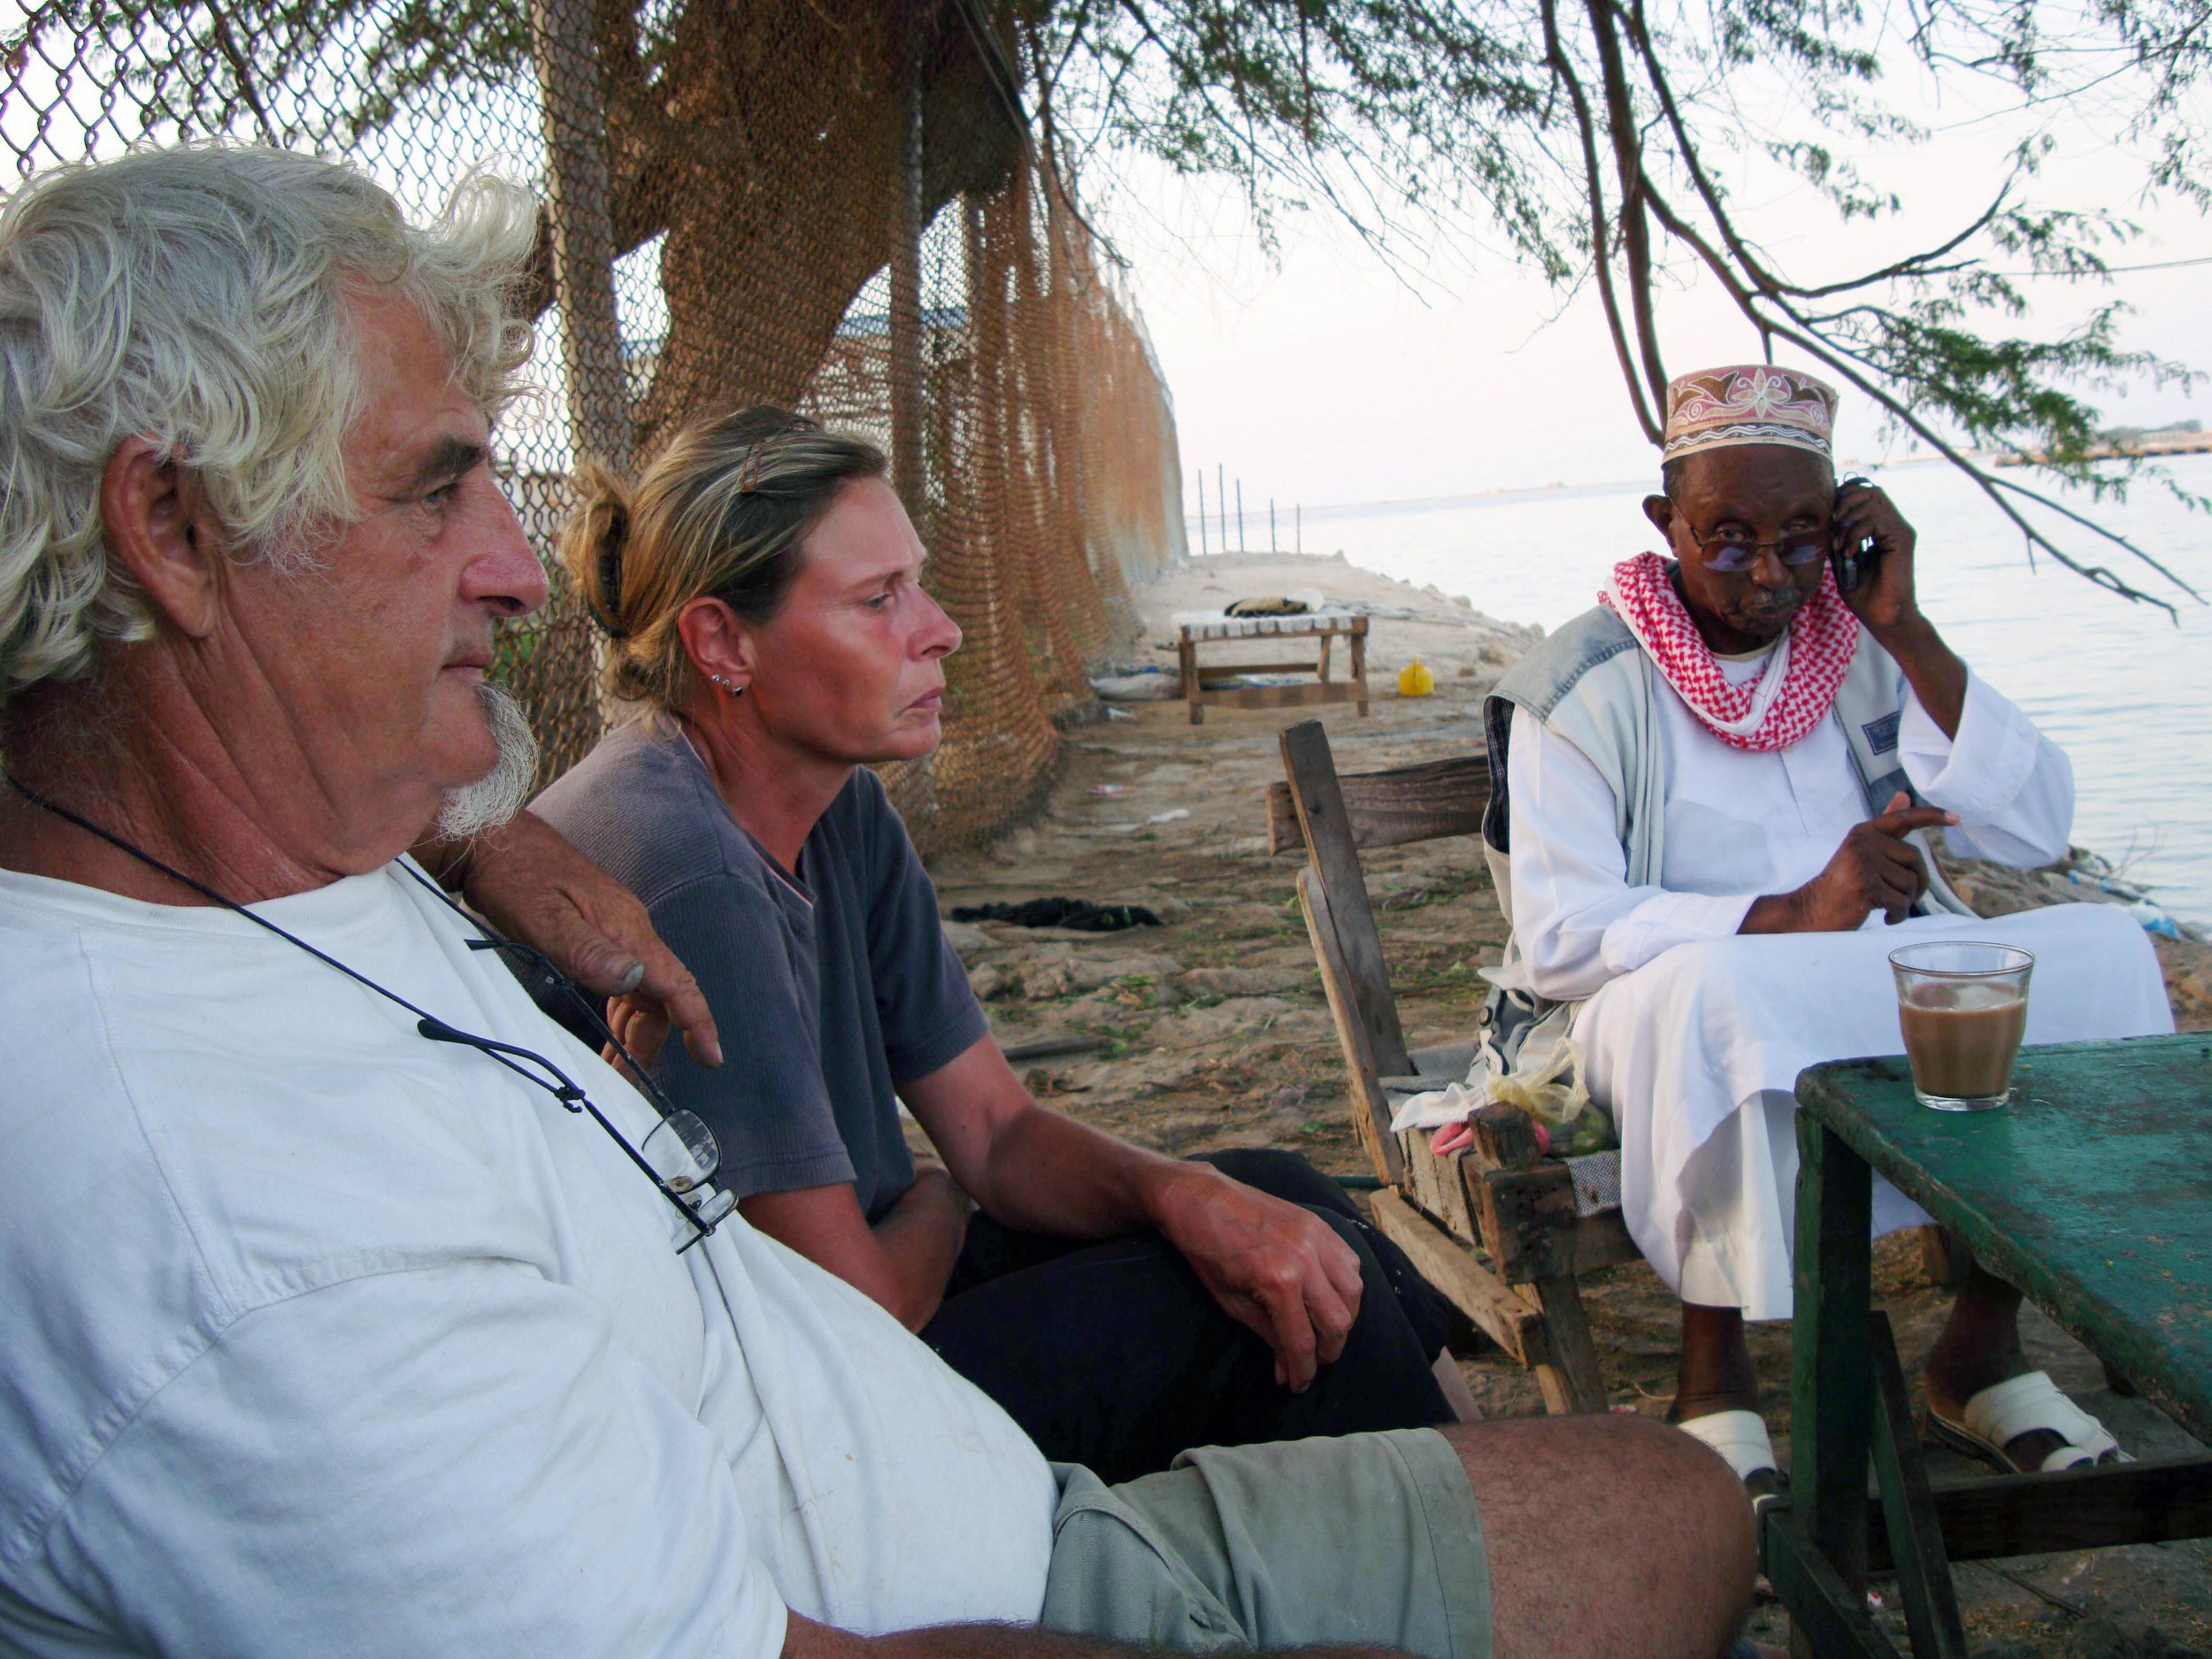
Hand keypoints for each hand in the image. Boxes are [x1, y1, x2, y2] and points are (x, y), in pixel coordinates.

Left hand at [423, 811, 721, 1069]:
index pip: (675, 983)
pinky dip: (623, 1013)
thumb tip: (634, 978)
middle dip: (652, 1044)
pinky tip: (608, 1030)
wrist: (491, 839)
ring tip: (615, 1070)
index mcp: (626, 929)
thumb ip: (587, 951)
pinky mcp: (598, 930)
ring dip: (636, 1033)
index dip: (698, 1021)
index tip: (712, 1058)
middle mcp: (630, 930)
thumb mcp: (544, 918)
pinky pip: (625, 981)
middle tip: (627, 1085)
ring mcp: (615, 929)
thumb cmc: (513, 876)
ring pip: (644, 992)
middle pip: (660, 997)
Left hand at [1147, 1165, 1365, 1390]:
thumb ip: (1268, 1336)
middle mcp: (1305, 1259)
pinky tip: (1329, 1297)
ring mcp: (1316, 1237)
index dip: (1302, 1371)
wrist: (1200, 1200)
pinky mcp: (1320, 1224)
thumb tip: (1288, 1370)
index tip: (1298, 1385)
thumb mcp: (1232, 1303)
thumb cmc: (1207, 1253)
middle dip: (1328, 1351)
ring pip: (1353, 1293)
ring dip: (1343, 1320)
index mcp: (1278, 1281)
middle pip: (1337, 1321)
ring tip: (1323, 1332)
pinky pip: (1350, 1262)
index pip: (1302, 1341)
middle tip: (1312, 1362)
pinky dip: (1346, 1286)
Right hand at [1755, 792, 1957, 931]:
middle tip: (1903, 896)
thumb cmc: (1842, 883)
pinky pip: (1901, 903)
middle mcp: (1864, 843)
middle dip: (1917, 883)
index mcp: (1865, 832)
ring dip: (1904, 902)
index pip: (1904, 819)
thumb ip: (1885, 826)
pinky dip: (1898, 915)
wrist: (1812, 910)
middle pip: (1916, 859)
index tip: (1956, 818)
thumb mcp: (1862, 850)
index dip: (1932, 816)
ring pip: (1911, 884)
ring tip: (1885, 906)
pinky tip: (1885, 917)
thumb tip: (1904, 795)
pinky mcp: (1867, 886)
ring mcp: (1864, 864)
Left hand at [1831, 479, 1920, 635]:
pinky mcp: (1903, 539)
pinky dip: (1856, 533)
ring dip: (1848, 520)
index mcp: (1882, 527)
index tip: (1826, 520)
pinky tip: (1850, 553)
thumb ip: (1836, 539)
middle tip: (1832, 528)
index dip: (1842, 499)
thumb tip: (1821, 522)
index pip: (1864, 494)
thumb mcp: (1842, 561)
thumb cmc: (1864, 594)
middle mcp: (1894, 524)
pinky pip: (1876, 520)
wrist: (1883, 616)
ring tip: (1840, 545)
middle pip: (1869, 490)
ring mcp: (1900, 530)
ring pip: (1873, 500)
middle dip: (1844, 504)